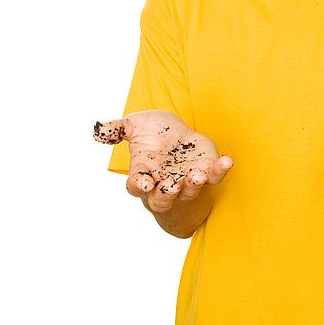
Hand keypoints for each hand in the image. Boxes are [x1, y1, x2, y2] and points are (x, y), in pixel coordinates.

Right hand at [93, 110, 233, 211]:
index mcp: (143, 173)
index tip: (145, 183)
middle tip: (170, 186)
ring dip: (192, 185)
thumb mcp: (134, 125)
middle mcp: (164, 181)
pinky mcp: (207, 172)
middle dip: (166, 195)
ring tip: (197, 175)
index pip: (137, 186)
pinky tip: (226, 161)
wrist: (177, 130)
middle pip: (162, 199)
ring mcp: (186, 179)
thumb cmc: (152, 131)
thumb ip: (118, 129)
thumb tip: (97, 131)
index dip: (140, 186)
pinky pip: (215, 177)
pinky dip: (221, 171)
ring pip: (189, 191)